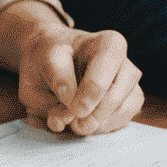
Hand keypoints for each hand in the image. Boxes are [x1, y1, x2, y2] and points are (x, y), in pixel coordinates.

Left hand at [0, 1, 143, 134]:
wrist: (50, 60)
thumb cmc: (42, 60)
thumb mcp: (36, 66)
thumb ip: (52, 82)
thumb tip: (71, 106)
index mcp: (96, 38)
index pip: (102, 60)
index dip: (88, 88)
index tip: (72, 110)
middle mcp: (117, 52)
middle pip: (122, 77)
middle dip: (98, 106)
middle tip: (76, 124)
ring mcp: (127, 72)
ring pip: (129, 95)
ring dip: (106, 118)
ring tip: (80, 127)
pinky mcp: (129, 93)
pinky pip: (130, 110)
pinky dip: (112, 123)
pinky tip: (91, 126)